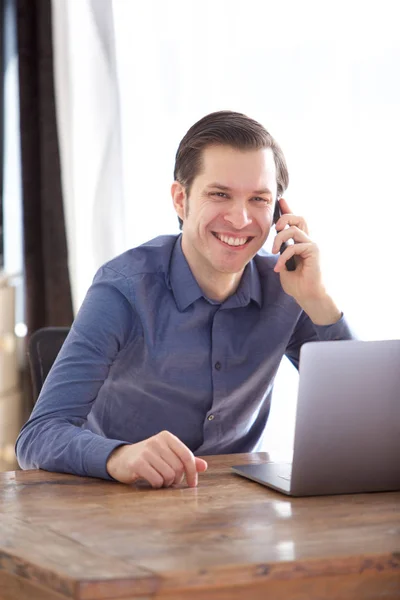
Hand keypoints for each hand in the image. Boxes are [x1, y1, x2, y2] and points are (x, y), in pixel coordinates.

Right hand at [106, 431, 207, 487]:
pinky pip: (156, 480)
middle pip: (178, 468)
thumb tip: (204, 466)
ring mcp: (146, 451)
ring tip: (159, 480)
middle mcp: (157, 441)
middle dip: (176, 479)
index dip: (192, 472)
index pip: (186, 455)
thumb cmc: (148, 458)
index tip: (192, 484)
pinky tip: (151, 481)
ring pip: (168, 475)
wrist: (120, 459)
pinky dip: (156, 485)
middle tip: (168, 481)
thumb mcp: (167, 455)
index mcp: (166, 437)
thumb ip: (185, 460)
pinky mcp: (137, 463)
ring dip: (166, 483)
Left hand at [272, 198, 340, 324]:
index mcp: (301, 243)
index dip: (288, 210)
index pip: (296, 223)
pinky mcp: (314, 251)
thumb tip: (276, 244)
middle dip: (285, 217)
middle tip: (275, 229)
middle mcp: (309, 241)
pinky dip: (283, 257)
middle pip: (299, 217)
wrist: (309, 297)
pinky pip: (293, 247)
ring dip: (279, 239)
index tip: (281, 200)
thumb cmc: (297, 285)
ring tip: (274, 252)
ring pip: (293, 229)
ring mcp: (313, 245)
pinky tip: (279, 268)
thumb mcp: (283, 266)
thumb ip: (281, 253)